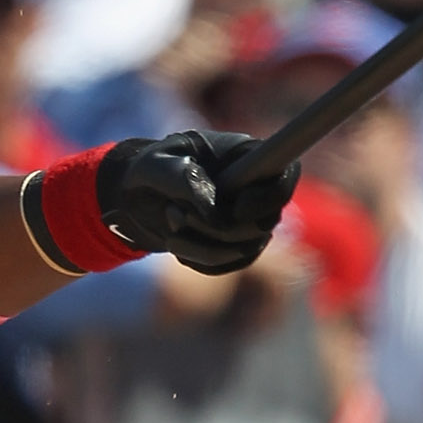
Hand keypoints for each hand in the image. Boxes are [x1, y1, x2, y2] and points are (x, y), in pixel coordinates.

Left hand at [99, 131, 299, 273]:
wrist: (136, 197)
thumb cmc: (150, 169)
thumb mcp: (156, 166)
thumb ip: (184, 179)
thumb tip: (215, 212)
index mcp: (247, 157)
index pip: (286, 176)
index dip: (271, 197)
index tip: (237, 208)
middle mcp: (257, 190)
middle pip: (266, 223)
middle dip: (217, 228)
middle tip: (177, 212)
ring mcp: (249, 221)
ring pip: (244, 250)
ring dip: (201, 244)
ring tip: (171, 221)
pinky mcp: (235, 247)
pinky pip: (227, 265)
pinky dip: (197, 259)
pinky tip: (177, 240)